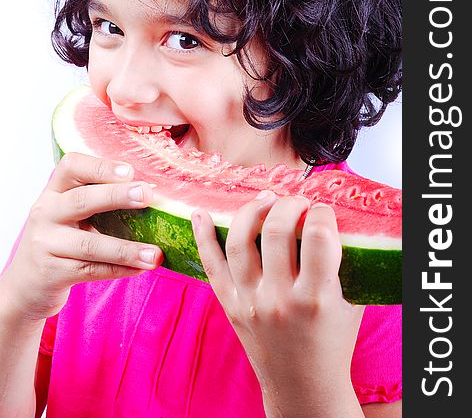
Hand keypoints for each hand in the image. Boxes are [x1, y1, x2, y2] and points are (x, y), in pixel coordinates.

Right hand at [2, 153, 161, 322]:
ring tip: (154, 253)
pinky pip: (91, 271)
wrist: (26, 283)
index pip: (70, 167)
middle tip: (147, 195)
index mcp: (55, 191)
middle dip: (116, 196)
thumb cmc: (61, 238)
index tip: (130, 170)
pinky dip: (120, 269)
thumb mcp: (69, 212)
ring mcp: (47, 244)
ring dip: (126, 249)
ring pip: (90, 244)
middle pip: (82, 200)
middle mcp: (46, 213)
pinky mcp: (52, 273)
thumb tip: (153, 193)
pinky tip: (141, 268)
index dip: (101, 166)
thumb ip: (100, 198)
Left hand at [191, 192, 363, 417]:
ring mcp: (249, 300)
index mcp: (315, 299)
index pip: (318, 236)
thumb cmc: (331, 344)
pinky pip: (210, 264)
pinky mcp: (230, 305)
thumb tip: (337, 221)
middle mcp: (278, 298)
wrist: (303, 388)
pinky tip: (200, 213)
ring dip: (252, 210)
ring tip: (267, 199)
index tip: (323, 212)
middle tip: (298, 203)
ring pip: (239, 240)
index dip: (322, 213)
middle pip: (276, 230)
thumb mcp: (351, 304)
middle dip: (289, 204)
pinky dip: (202, 236)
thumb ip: (344, 264)